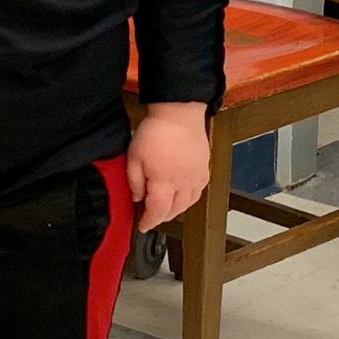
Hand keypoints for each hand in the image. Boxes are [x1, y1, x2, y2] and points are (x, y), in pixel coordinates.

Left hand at [127, 104, 210, 231]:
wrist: (179, 113)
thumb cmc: (156, 131)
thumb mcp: (134, 157)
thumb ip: (135, 181)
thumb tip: (137, 198)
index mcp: (164, 181)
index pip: (158, 211)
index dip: (149, 221)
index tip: (142, 226)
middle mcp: (184, 182)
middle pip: (175, 211)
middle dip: (161, 217)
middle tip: (150, 216)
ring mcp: (197, 176)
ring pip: (188, 204)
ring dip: (175, 210)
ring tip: (164, 208)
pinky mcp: (204, 169)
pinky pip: (198, 192)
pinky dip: (188, 199)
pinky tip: (180, 195)